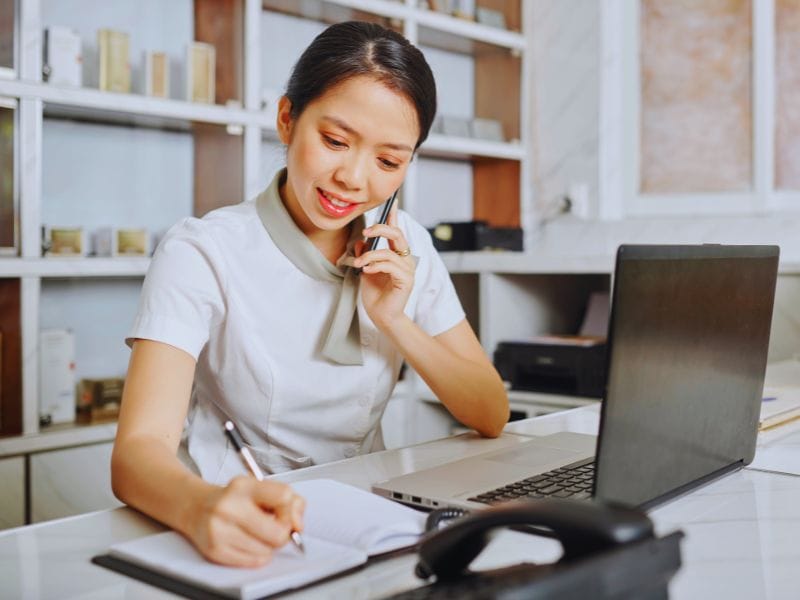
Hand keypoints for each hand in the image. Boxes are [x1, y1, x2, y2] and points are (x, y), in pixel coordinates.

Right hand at [186, 477, 304, 566]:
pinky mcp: (215, 550)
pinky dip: (258, 555)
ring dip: (269, 545)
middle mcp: (229, 507)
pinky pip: (253, 561)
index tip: (286, 513)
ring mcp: (220, 530)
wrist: (196, 507)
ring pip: (267, 550)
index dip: (291, 509)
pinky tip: (249, 543)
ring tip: (258, 534)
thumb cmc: (233, 498)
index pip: (284, 496)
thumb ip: (288, 500)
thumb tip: (298, 524)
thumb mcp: (259, 487)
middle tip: (276, 528)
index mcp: (243, 486)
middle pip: (278, 532)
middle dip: (283, 533)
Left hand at [354, 204, 414, 328]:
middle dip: (380, 229)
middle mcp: (405, 259)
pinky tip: (366, 271)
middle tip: (365, 232)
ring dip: (370, 256)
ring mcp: (407, 269)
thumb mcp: (365, 270)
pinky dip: (375, 266)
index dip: (393, 216)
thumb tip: (360, 241)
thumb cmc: (375, 295)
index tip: (392, 200)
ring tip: (358, 265)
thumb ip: (364, 255)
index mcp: (396, 255)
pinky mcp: (406, 280)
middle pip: (397, 234)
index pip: (395, 231)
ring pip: (388, 252)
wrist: (381, 316)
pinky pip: (390, 265)